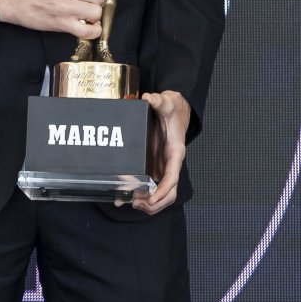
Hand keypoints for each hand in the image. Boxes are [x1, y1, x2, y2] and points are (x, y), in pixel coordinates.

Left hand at [130, 90, 187, 213]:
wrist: (174, 111)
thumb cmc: (172, 110)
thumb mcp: (167, 103)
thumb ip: (159, 101)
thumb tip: (149, 97)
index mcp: (175, 152)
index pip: (173, 177)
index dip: (163, 190)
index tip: (152, 198)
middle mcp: (170, 164)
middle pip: (169, 193)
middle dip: (154, 202)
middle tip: (135, 202)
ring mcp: (163, 168)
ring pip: (161, 195)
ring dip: (148, 204)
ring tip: (127, 202)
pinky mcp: (155, 167)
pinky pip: (151, 188)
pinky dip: (141, 196)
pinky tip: (125, 198)